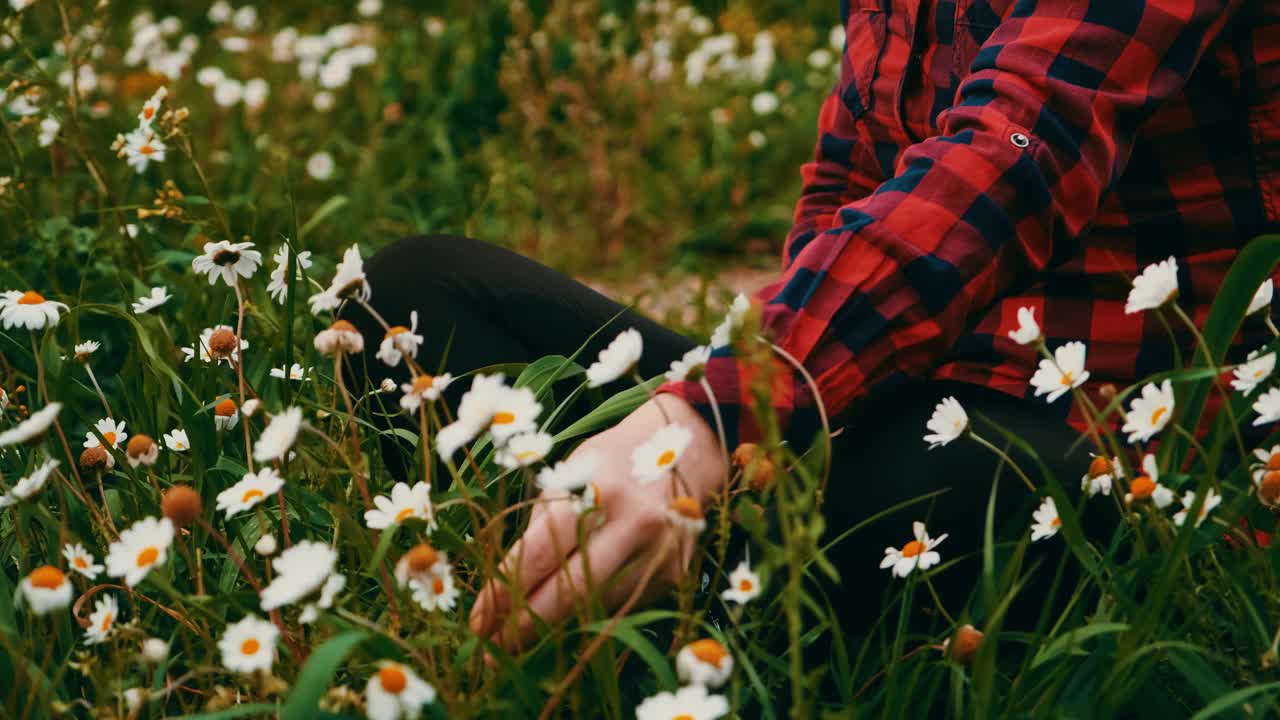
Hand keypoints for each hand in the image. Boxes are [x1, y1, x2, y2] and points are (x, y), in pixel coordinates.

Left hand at [468, 393, 727, 651]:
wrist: (690, 444)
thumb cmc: (614, 458)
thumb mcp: (570, 472)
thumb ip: (543, 523)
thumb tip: (505, 586)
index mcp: (596, 491)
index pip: (537, 556)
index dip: (502, 595)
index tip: (477, 623)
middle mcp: (633, 524)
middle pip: (568, 593)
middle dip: (524, 627)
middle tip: (491, 651)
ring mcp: (660, 553)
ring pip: (596, 609)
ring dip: (555, 631)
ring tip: (520, 645)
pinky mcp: (676, 573)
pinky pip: (623, 606)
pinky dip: (591, 617)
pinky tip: (567, 624)